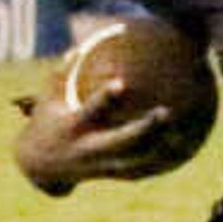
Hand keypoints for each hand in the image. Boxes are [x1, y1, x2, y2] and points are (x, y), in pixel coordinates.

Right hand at [11, 80, 173, 195]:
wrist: (39, 167)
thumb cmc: (46, 123)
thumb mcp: (47, 100)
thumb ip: (62, 74)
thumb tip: (77, 47)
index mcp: (74, 126)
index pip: (91, 110)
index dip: (105, 98)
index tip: (121, 83)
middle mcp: (89, 147)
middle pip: (121, 140)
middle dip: (144, 128)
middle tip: (165, 111)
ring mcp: (101, 164)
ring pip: (135, 160)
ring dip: (159, 147)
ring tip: (183, 133)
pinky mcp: (111, 173)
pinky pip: (139, 170)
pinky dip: (158, 161)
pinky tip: (180, 149)